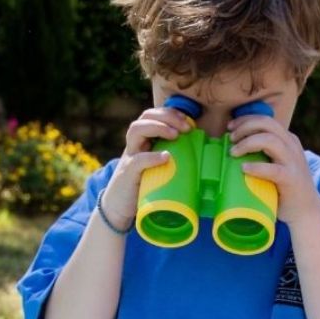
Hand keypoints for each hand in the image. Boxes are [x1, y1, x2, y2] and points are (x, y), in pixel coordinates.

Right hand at [100, 103, 193, 228]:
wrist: (119, 205)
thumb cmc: (143, 184)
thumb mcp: (157, 166)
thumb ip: (171, 156)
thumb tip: (200, 154)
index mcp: (143, 140)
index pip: (154, 114)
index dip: (171, 113)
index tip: (189, 121)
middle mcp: (135, 144)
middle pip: (145, 117)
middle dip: (167, 117)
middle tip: (186, 127)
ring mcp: (130, 157)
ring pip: (136, 131)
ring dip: (157, 127)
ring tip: (175, 135)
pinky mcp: (128, 173)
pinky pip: (137, 161)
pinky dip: (151, 157)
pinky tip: (165, 157)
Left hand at [227, 112, 319, 224]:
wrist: (305, 211)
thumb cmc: (283, 188)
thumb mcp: (275, 163)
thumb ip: (262, 154)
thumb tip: (232, 148)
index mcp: (287, 140)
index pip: (266, 120)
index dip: (246, 119)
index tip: (230, 127)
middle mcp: (291, 146)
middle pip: (268, 124)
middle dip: (246, 126)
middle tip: (230, 138)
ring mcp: (293, 162)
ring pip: (270, 140)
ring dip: (248, 143)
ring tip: (233, 153)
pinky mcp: (291, 179)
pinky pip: (273, 169)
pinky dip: (256, 167)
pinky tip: (244, 169)